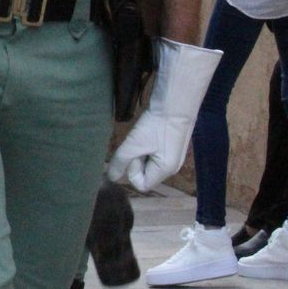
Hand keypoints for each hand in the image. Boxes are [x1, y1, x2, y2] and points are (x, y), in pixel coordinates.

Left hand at [108, 38, 222, 190]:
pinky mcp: (172, 146)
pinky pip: (154, 153)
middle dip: (136, 160)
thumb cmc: (156, 126)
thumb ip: (121, 161)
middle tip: (137, 143)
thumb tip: (111, 177)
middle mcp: (172, 168)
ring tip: (142, 136)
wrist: (176, 104)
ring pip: (148, 162)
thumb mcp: (134, 144)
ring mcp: (174, 156)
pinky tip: (148, 133)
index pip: (142, 184)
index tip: (133, 154)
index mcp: (165, 171)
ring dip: (140, 151)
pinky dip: (147, 145)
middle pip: (145, 173)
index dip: (132, 171)